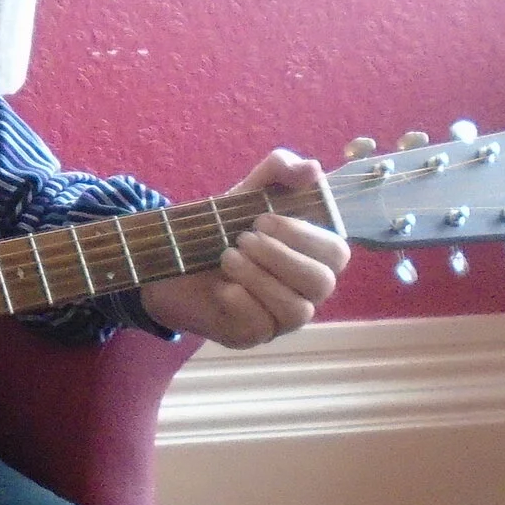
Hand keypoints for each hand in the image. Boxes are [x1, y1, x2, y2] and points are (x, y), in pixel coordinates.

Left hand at [137, 149, 349, 349]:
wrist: (169, 260)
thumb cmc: (220, 228)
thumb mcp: (246, 192)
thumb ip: (278, 170)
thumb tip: (312, 169)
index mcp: (310, 257)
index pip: (336, 252)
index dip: (303, 235)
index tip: (262, 219)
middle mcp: (302, 291)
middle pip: (322, 282)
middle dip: (280, 257)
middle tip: (242, 239)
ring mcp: (279, 318)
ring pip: (297, 310)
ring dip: (259, 278)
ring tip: (227, 257)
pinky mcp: (251, 335)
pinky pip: (261, 326)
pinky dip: (241, 301)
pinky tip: (222, 287)